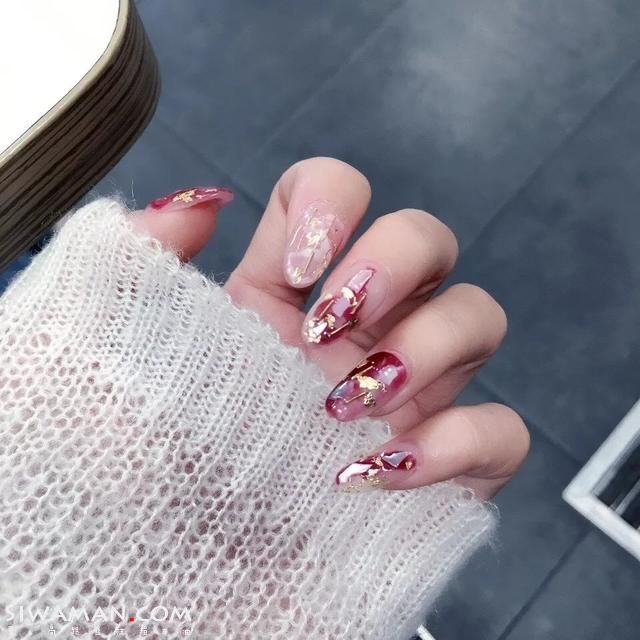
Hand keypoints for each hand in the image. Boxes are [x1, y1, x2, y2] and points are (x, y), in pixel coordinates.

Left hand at [134, 157, 528, 497]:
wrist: (160, 587)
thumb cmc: (131, 471)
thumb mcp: (111, 349)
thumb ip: (139, 257)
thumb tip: (204, 201)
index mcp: (278, 294)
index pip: (334, 193)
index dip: (332, 202)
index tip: (297, 268)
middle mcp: (350, 334)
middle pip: (428, 239)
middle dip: (395, 263)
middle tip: (331, 328)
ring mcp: (403, 397)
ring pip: (479, 317)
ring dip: (426, 350)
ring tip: (349, 407)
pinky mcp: (438, 470)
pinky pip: (501, 432)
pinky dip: (460, 442)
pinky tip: (383, 471)